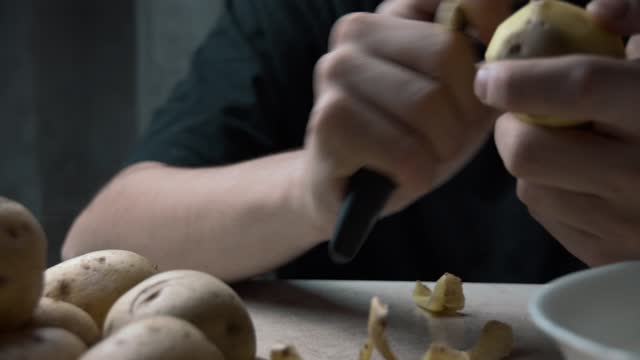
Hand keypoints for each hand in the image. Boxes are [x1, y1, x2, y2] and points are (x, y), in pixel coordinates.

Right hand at [296, 0, 511, 235]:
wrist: (350, 188)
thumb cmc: (410, 137)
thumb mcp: (457, 92)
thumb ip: (486, 54)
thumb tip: (513, 34)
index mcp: (389, 14)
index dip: (492, 32)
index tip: (490, 77)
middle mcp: (354, 31)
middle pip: (447, 53)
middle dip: (464, 111)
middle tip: (449, 138)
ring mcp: (335, 72)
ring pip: (426, 104)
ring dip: (440, 149)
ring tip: (421, 160)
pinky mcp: (328, 121)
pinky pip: (406, 151)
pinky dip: (417, 175)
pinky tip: (401, 177)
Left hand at [474, 0, 639, 265]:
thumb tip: (596, 10)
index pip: (579, 88)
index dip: (521, 78)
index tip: (488, 75)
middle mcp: (639, 175)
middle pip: (528, 151)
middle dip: (512, 127)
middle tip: (525, 114)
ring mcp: (622, 226)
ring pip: (529, 188)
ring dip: (532, 162)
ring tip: (565, 147)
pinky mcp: (606, 257)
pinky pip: (547, 217)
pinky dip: (549, 192)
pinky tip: (580, 181)